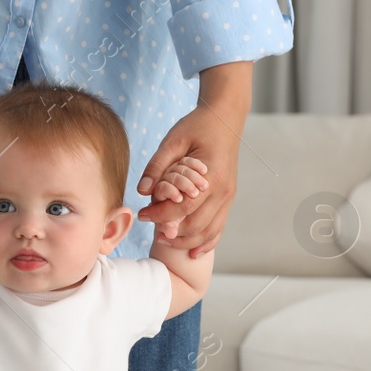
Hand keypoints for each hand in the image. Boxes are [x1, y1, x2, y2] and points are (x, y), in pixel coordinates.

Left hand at [136, 102, 242, 258]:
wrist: (225, 118)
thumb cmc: (197, 126)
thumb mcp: (173, 140)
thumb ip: (157, 166)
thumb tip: (142, 191)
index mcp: (211, 176)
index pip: (183, 207)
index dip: (161, 215)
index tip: (143, 215)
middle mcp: (223, 191)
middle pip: (196, 225)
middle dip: (172, 232)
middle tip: (151, 232)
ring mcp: (228, 197)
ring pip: (208, 232)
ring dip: (186, 241)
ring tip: (164, 240)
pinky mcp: (228, 199)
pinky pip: (219, 228)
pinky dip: (206, 243)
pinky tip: (192, 253)